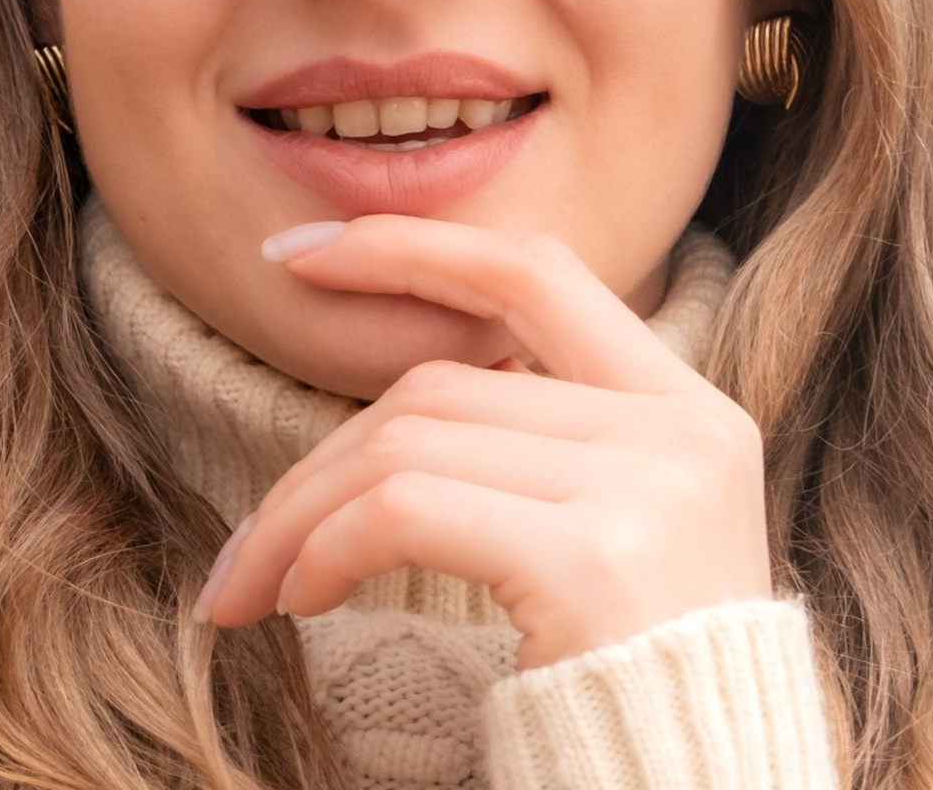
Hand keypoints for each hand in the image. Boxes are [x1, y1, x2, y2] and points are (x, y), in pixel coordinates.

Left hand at [194, 216, 772, 670]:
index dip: (407, 247)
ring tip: (258, 587)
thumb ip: (547, 445)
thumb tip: (393, 406)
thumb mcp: (616, 534)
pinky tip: (301, 601)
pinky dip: (326, 548)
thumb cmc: (630, 685)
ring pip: (404, 443)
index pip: (532, 273)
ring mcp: (646, 489)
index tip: (293, 257)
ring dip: (300, 519)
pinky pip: (404, 509)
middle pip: (438, 386)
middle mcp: (679, 431)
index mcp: (687, 409)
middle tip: (245, 546)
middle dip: (315, 461)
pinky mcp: (594, 558)